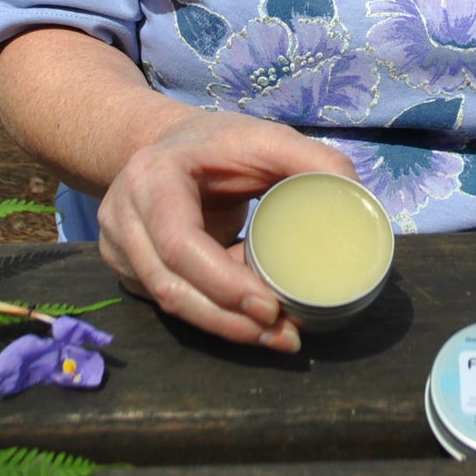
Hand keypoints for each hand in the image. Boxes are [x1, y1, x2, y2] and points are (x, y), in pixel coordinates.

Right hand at [94, 110, 355, 351]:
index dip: (223, 284)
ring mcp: (118, 245)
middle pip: (169, 286)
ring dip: (223, 327)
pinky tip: (247, 317)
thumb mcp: (267, 138)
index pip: (179, 243)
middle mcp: (123, 213)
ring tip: (277, 336)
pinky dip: (210, 315)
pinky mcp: (127, 268)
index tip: (273, 308)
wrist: (166, 142)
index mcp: (153, 177)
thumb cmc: (219, 143)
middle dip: (229, 322)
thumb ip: (314, 161)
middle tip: (286, 337)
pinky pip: (169, 302)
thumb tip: (357, 198)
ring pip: (166, 303)